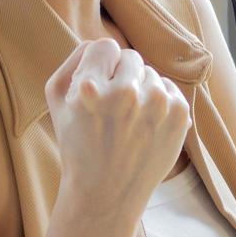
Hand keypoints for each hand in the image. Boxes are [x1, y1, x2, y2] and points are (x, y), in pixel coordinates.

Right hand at [45, 38, 190, 223]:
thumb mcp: (57, 101)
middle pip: (131, 57)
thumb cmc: (78, 145)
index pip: (104, 46)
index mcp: (90, 88)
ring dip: (142, 92)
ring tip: (129, 122)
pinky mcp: (179, 115)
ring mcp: (157, 105)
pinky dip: (160, 103)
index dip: (100, 67)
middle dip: (122, 77)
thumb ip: (75, 60)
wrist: (106, 193)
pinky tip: (145, 126)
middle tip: (113, 109)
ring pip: (152, 74)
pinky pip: (170, 89)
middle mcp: (126, 93)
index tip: (98, 88)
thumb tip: (101, 43)